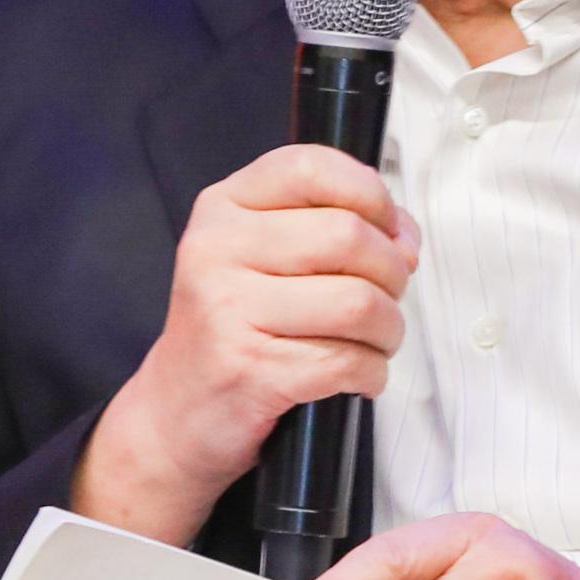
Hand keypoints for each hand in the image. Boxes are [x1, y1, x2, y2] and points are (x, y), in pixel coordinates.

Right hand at [74, 145, 421, 544]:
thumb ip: (329, 225)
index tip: (388, 230)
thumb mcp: (260, 256)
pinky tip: (358, 375)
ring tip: (376, 341)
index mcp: (223, 208)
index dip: (370, 194)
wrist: (176, 412)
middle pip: (347, 236)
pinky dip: (371, 372)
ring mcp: (228, 310)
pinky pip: (347, 360)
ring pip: (358, 302)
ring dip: (388, 329)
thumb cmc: (233, 330)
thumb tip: (403, 239)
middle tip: (387, 298)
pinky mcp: (250, 369)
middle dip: (392, 273)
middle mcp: (218, 250)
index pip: (311, 167)